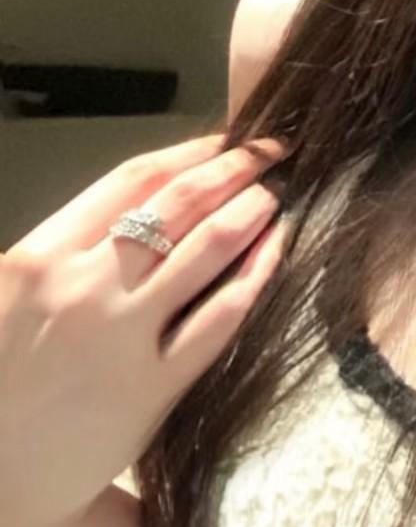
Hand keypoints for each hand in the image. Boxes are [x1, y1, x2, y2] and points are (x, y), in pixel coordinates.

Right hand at [0, 133, 294, 526]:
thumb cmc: (2, 378)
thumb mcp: (12, 293)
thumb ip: (70, 245)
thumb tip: (146, 200)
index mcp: (42, 256)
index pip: (133, 179)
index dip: (192, 151)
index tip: (227, 138)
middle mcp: (83, 286)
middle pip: (180, 203)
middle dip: (236, 167)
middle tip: (273, 152)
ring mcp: (121, 335)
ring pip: (207, 248)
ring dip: (252, 210)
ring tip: (277, 196)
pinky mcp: (153, 388)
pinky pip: (221, 316)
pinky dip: (258, 272)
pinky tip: (277, 249)